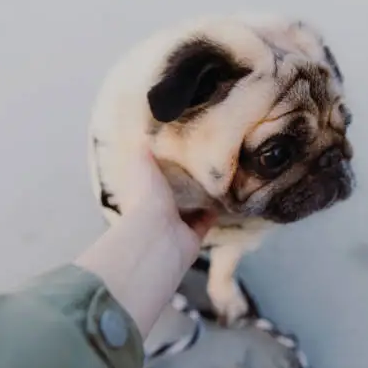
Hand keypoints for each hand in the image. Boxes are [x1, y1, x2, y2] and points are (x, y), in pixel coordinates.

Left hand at [75, 148, 215, 336]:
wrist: (159, 235)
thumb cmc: (147, 197)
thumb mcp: (141, 163)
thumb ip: (145, 150)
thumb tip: (146, 132)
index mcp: (142, 192)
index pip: (153, 176)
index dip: (164, 164)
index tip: (180, 147)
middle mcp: (158, 209)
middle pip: (175, 192)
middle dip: (187, 179)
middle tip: (205, 158)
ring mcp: (176, 224)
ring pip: (192, 206)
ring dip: (204, 194)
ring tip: (218, 173)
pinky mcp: (194, 236)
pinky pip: (207, 220)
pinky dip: (215, 209)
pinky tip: (225, 192)